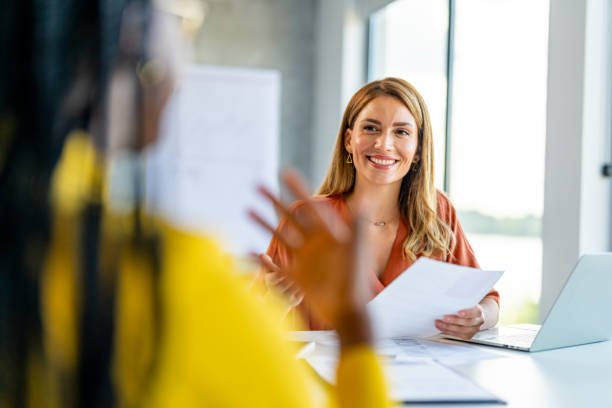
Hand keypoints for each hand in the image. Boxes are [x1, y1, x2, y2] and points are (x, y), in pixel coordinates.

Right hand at [250, 169, 371, 345]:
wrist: (350, 311)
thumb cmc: (356, 279)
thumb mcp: (357, 248)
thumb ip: (357, 225)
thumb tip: (363, 201)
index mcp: (327, 233)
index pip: (309, 205)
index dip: (297, 188)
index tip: (284, 172)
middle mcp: (313, 243)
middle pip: (289, 216)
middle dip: (273, 200)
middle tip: (257, 185)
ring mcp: (303, 260)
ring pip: (279, 236)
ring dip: (263, 222)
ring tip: (247, 209)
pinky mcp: (296, 278)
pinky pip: (274, 265)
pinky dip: (260, 258)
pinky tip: (247, 250)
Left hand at [435, 304, 484, 339]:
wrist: (475, 316)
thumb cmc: (468, 307)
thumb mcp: (467, 302)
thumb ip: (461, 302)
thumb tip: (447, 298)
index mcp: (478, 312)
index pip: (474, 312)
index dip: (467, 313)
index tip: (458, 312)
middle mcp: (478, 322)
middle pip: (467, 323)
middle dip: (454, 321)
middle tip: (444, 318)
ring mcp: (473, 330)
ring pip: (461, 330)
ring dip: (448, 327)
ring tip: (438, 323)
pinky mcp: (467, 336)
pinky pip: (457, 335)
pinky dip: (448, 331)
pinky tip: (441, 327)